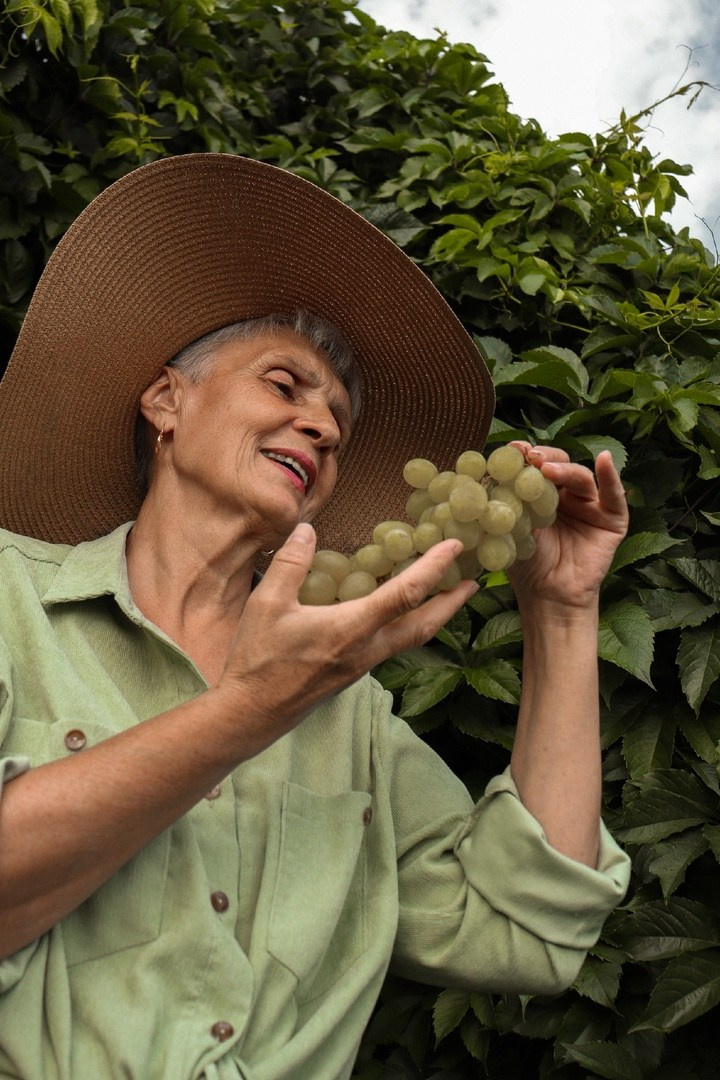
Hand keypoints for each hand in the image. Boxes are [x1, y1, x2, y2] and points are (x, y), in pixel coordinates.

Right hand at [216, 524, 477, 755]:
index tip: (456, 547)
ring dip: (433, 616)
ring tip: (446, 596)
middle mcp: (367, 649)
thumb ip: (291, 564)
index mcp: (352, 628)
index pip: (406, 594)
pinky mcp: (352, 673)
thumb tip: (308, 530)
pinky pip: (391, 646)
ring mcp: (362, 665)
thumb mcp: (266, 603)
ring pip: (410, 639)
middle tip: (474, 582)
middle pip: (424, 626)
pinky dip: (407, 626)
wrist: (251, 713)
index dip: (434, 567)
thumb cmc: (259, 660)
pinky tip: (398, 615)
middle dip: (452, 603)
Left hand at [507, 444, 627, 610]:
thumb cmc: (527, 565)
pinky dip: (610, 476)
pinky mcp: (612, 520)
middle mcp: (567, 496)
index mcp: (541, 494)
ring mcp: (590, 506)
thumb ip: (506, 502)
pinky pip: (615, 495)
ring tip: (548, 469)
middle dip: (545, 458)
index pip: (536, 467)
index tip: (513, 451)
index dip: (526, 457)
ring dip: (565, 470)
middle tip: (532, 458)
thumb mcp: (511, 529)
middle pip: (560, 465)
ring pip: (581, 477)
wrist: (547, 595)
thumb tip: (488, 474)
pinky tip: (604, 460)